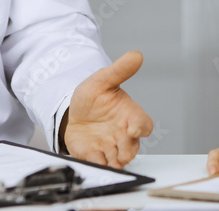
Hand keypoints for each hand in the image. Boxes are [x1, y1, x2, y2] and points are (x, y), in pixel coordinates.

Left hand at [62, 51, 153, 168]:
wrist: (75, 112)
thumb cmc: (94, 97)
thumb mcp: (102, 80)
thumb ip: (120, 70)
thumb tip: (136, 55)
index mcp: (130, 116)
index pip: (144, 124)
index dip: (141, 128)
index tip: (133, 129)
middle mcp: (123, 135)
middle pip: (132, 148)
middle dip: (126, 151)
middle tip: (118, 152)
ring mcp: (109, 147)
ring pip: (117, 160)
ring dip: (113, 161)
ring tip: (106, 159)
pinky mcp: (94, 156)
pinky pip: (98, 163)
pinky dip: (97, 163)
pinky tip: (92, 158)